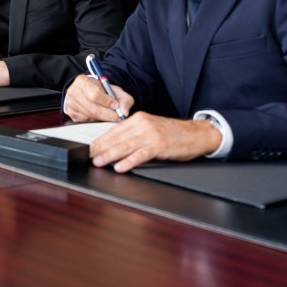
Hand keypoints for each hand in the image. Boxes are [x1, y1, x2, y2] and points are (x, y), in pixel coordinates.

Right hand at [63, 75, 133, 121]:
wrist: (89, 92)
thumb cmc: (102, 91)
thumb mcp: (115, 90)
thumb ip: (124, 99)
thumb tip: (124, 112)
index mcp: (83, 81)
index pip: (95, 94)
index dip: (107, 102)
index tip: (116, 106)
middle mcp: (74, 91)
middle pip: (92, 108)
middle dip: (107, 115)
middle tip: (117, 117)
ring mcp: (70, 103)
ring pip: (89, 116)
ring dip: (102, 119)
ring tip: (109, 116)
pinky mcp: (71, 113)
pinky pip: (85, 121)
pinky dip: (94, 120)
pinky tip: (99, 116)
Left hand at [89, 112, 222, 172]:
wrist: (196, 133)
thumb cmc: (173, 133)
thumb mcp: (151, 128)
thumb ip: (134, 133)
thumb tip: (116, 144)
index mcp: (138, 119)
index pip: (114, 130)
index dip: (101, 140)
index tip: (91, 148)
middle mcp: (142, 124)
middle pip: (116, 138)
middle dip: (101, 148)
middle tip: (90, 157)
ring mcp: (150, 135)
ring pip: (125, 146)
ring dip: (110, 155)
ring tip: (99, 162)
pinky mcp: (159, 145)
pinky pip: (140, 155)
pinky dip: (128, 161)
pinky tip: (120, 167)